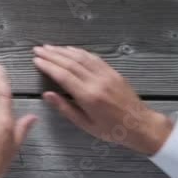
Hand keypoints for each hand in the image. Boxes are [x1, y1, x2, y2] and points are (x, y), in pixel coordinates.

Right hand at [34, 45, 173, 155]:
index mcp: (88, 96)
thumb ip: (65, 108)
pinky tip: (70, 49)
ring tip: (49, 47)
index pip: (63, 75)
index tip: (36, 60)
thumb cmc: (111, 129)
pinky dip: (79, 51)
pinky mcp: (113, 72)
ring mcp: (106, 75)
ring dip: (63, 50)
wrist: (141, 125)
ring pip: (81, 57)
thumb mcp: (86, 125)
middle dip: (52, 55)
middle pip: (70, 63)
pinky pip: (93, 58)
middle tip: (37, 50)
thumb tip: (47, 95)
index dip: (47, 66)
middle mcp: (96, 82)